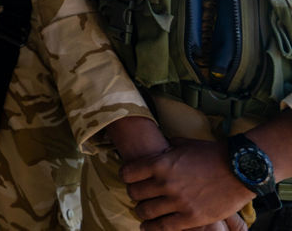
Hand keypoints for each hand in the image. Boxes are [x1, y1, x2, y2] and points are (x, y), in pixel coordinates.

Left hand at [121, 137, 253, 229]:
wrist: (240, 169)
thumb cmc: (211, 154)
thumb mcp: (183, 144)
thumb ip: (166, 148)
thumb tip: (157, 147)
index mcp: (160, 163)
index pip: (128, 173)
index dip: (127, 177)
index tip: (130, 179)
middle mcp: (165, 183)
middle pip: (134, 193)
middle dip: (134, 195)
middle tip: (139, 196)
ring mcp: (178, 201)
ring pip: (146, 212)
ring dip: (141, 212)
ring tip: (143, 213)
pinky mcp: (192, 217)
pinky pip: (164, 227)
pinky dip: (152, 228)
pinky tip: (148, 227)